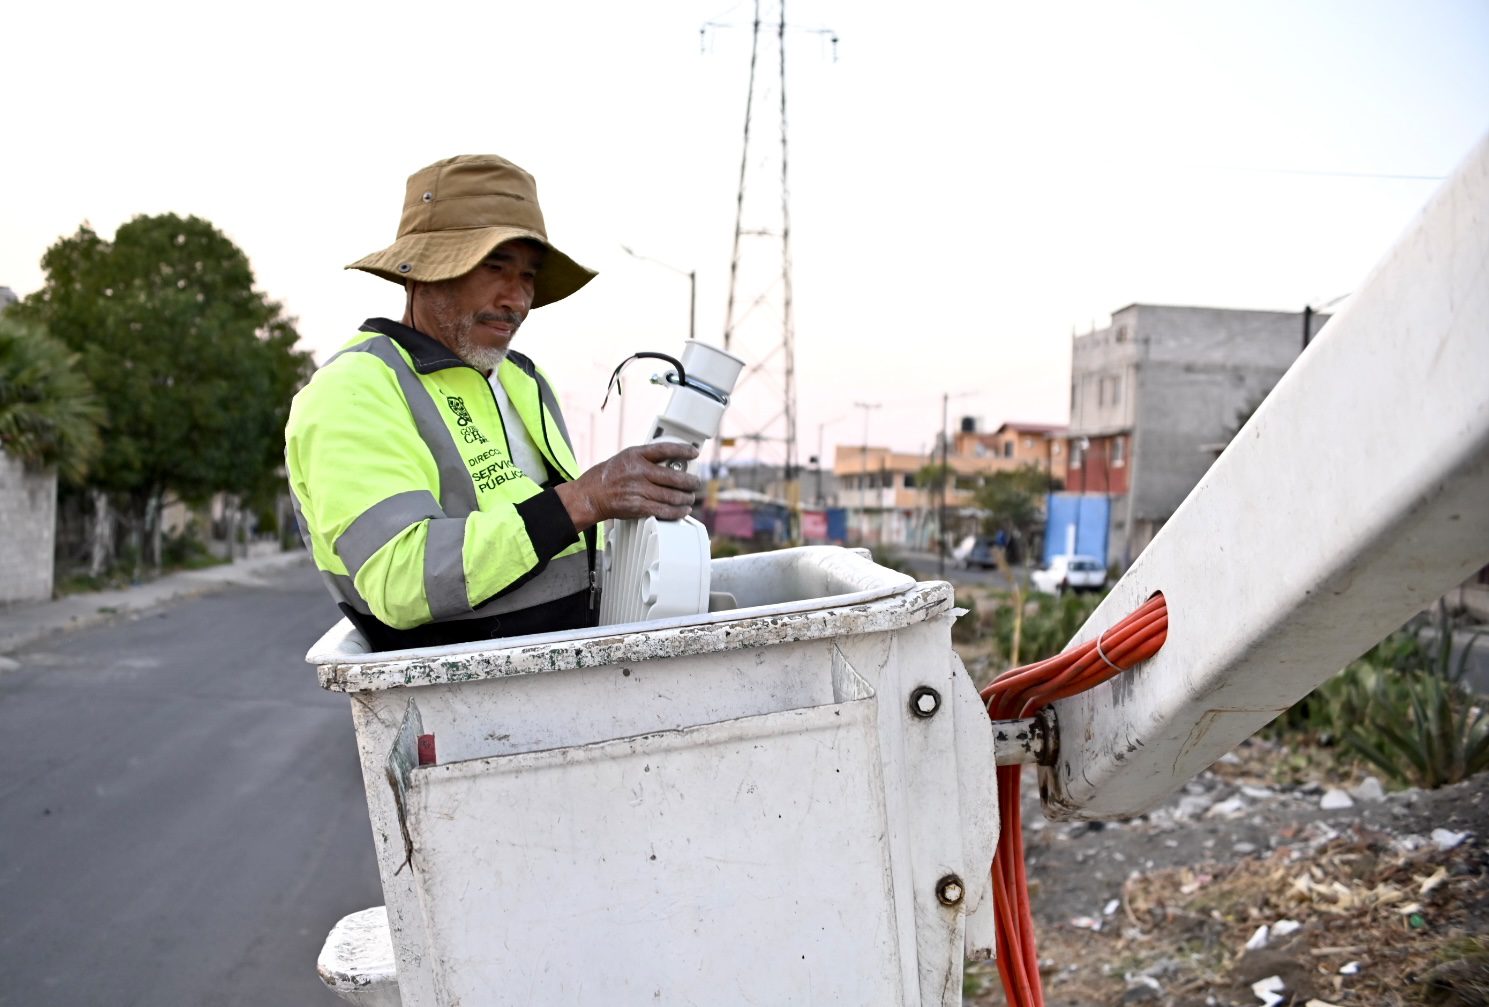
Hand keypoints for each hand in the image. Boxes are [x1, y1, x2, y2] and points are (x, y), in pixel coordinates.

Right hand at [556, 442, 702, 529]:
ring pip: (672, 496)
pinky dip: (676, 511)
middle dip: (690, 482)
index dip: (682, 450)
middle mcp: (638, 471)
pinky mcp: (638, 506)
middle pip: (674, 477)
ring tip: (690, 498)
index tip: (694, 453)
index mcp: (636, 455)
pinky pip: (663, 510)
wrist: (590, 495)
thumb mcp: (626, 458)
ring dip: (686, 498)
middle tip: (696, 483)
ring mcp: (638, 489)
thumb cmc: (608, 476)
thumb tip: (671, 463)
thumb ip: (646, 459)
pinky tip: (682, 510)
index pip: (665, 449)